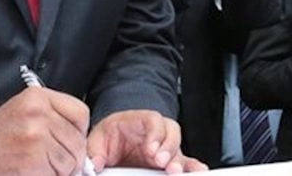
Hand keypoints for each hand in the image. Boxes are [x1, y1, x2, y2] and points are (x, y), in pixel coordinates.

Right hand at [0, 87, 89, 174]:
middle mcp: (38, 115)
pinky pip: (56, 175)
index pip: (80, 113)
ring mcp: (35, 138)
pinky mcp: (32, 162)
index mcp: (38, 98)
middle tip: (51, 159)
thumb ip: (53, 116)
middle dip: (69, 156)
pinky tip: (31, 171)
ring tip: (38, 164)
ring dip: (58, 170)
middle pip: (77, 141)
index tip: (70, 140)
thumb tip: (80, 137)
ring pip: (69, 162)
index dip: (79, 131)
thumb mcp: (25, 110)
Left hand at [86, 110, 206, 172]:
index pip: (153, 120)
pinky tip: (196, 171)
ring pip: (179, 149)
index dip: (155, 134)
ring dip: (180, 161)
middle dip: (169, 149)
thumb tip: (95, 164)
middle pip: (171, 133)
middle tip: (163, 163)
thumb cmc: (109, 136)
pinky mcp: (169, 161)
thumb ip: (95, 151)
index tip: (151, 150)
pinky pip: (185, 162)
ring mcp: (164, 147)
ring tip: (175, 172)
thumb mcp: (98, 140)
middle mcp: (156, 132)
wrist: (113, 141)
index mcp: (138, 121)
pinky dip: (192, 166)